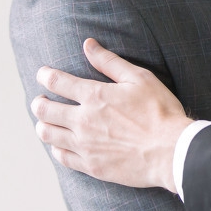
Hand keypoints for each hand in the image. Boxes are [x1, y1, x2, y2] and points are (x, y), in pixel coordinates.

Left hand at [31, 38, 191, 191]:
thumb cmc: (160, 111)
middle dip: (38, 102)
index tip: (43, 74)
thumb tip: (88, 45)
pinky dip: (56, 148)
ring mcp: (85, 145)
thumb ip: (110, 62)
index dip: (45, 76)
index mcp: (95, 96)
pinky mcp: (91, 165)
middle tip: (40, 100)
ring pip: (48, 134)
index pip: (57, 82)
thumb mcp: (140, 78)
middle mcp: (83, 120)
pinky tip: (60, 144)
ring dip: (42, 125)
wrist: (172, 151)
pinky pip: (61, 157)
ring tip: (47, 121)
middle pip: (44, 110)